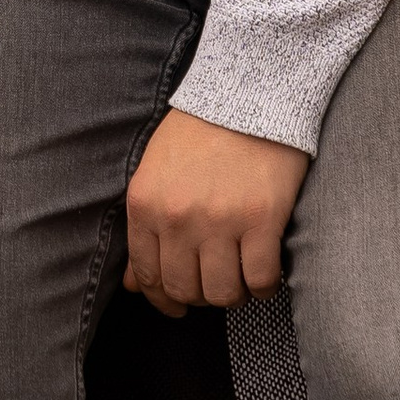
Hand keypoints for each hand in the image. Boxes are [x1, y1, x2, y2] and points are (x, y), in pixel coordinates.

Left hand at [123, 108, 308, 319]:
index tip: (177, 305)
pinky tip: (266, 274)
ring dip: (233, 294)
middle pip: (186, 290)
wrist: (248, 94)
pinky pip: (261, 279)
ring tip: (241, 277)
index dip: (162, 299)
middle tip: (214, 284)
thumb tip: (133, 286)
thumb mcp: (155, 174)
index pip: (147, 275)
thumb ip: (144, 229)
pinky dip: (265, 286)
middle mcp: (178, 218)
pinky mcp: (262, 221)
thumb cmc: (199, 133)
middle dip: (200, 297)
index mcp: (145, 205)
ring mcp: (220, 221)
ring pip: (223, 293)